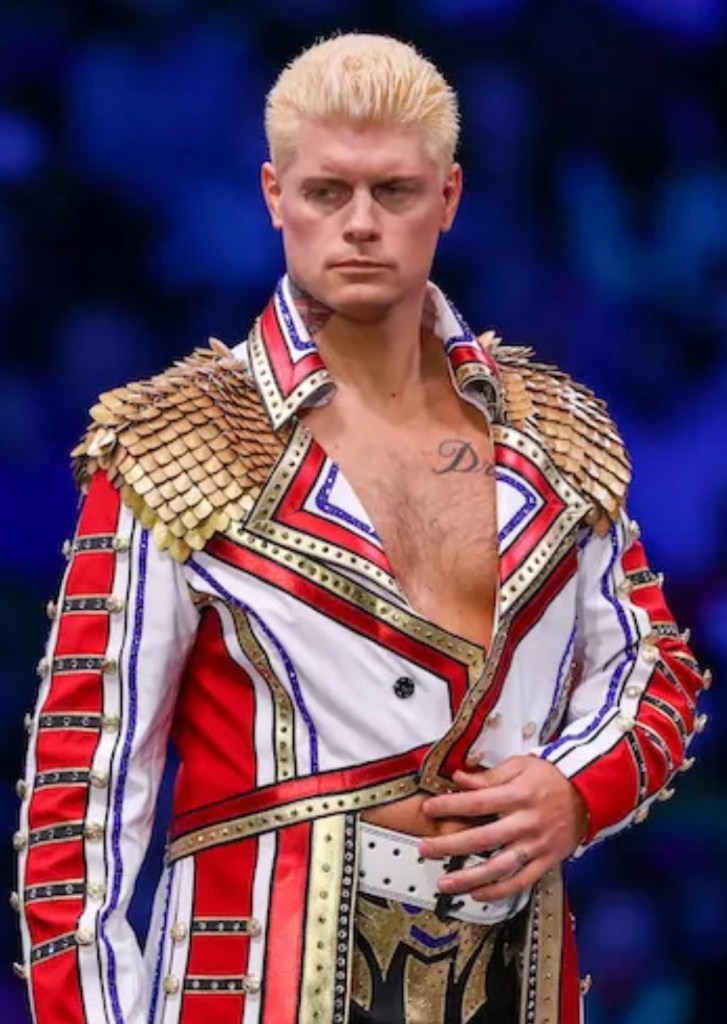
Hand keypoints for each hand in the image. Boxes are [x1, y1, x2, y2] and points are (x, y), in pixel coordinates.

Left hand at [419, 756, 588, 902]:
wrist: (590, 794)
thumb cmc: (551, 777)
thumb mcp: (521, 765)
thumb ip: (490, 776)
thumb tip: (459, 779)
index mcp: (518, 795)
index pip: (477, 803)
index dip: (450, 806)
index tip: (428, 810)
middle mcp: (525, 822)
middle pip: (482, 838)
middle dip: (449, 846)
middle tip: (425, 850)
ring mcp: (536, 845)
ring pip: (499, 867)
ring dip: (469, 878)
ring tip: (445, 883)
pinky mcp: (546, 861)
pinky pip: (520, 881)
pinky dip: (498, 891)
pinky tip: (477, 894)